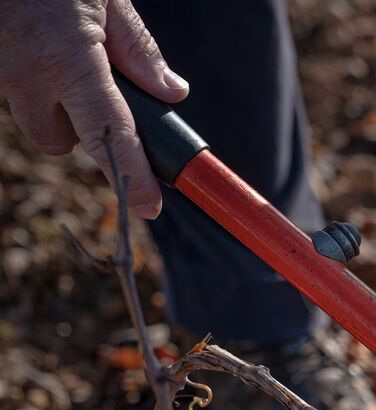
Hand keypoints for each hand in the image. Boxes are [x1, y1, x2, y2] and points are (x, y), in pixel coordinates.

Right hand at [0, 0, 188, 217]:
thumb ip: (138, 49)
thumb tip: (171, 93)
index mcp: (67, 60)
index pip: (109, 136)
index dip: (132, 176)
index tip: (148, 206)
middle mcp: (24, 76)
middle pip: (65, 141)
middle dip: (85, 127)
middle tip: (96, 87)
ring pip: (35, 120)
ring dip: (54, 105)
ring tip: (61, 54)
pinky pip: (11, 95)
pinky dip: (29, 84)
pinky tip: (34, 48)